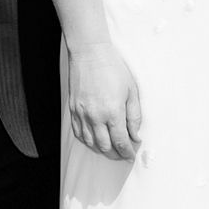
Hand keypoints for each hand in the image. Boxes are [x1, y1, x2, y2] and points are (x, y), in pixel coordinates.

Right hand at [67, 43, 142, 160]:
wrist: (90, 53)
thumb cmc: (113, 68)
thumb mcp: (131, 91)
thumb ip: (134, 116)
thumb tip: (135, 135)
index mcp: (113, 112)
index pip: (121, 142)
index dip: (127, 152)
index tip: (131, 155)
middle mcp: (95, 117)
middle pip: (105, 147)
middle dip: (116, 154)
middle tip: (123, 154)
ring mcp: (82, 114)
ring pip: (90, 143)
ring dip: (101, 149)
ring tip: (110, 149)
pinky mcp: (73, 110)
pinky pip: (78, 133)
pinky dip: (87, 141)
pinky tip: (94, 140)